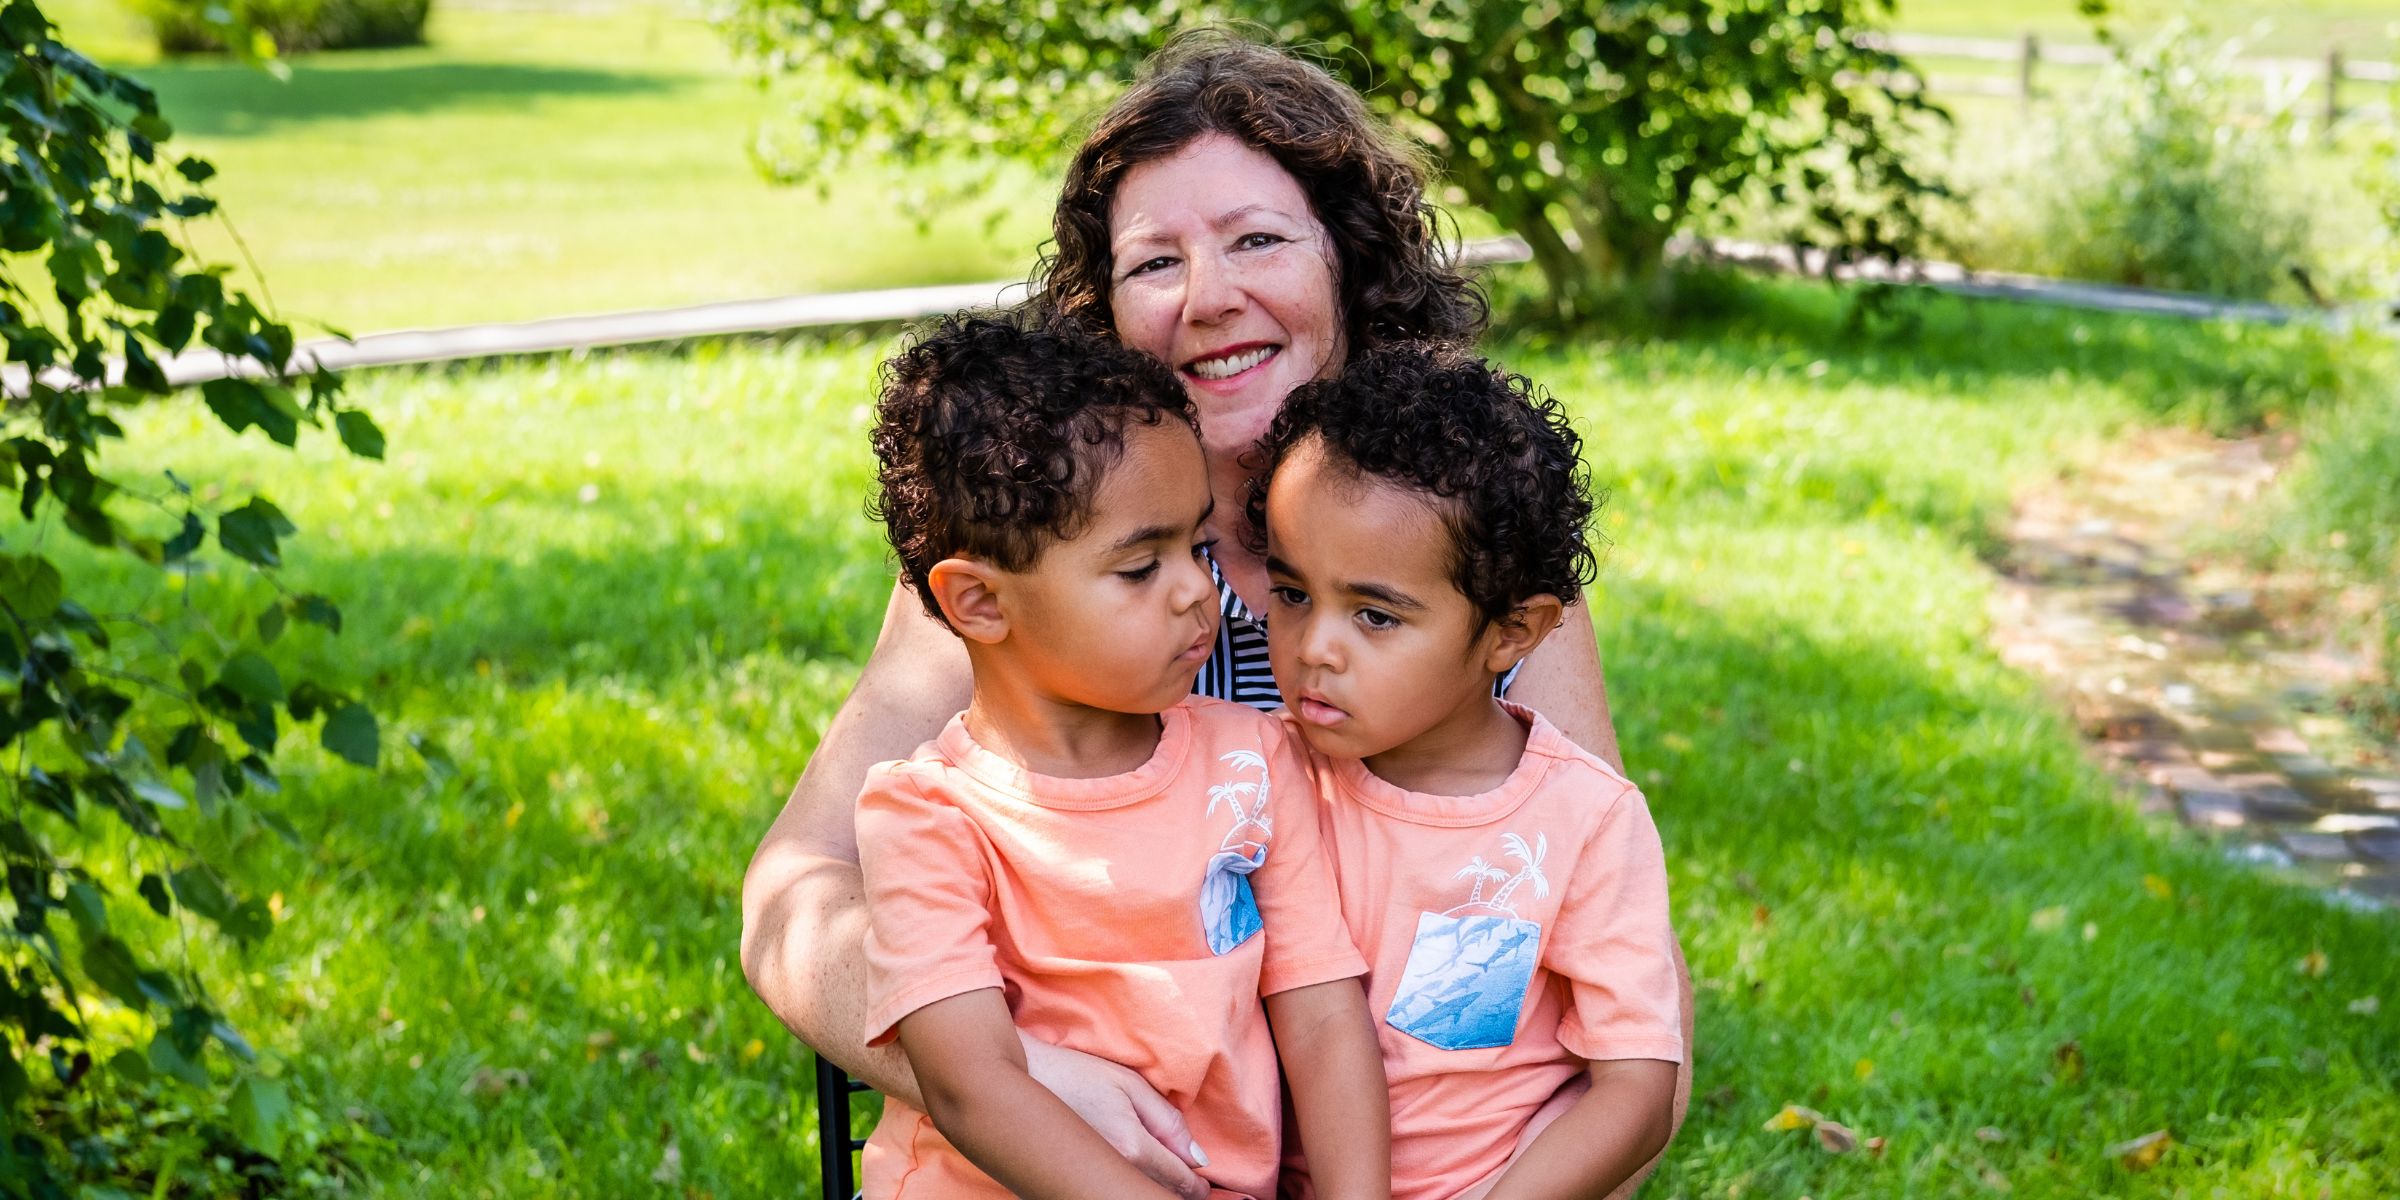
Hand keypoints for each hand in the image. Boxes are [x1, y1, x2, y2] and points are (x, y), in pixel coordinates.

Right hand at [1019, 1035, 1210, 1199]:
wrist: (1021, 1080)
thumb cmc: (1076, 1075)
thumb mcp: (1130, 1084)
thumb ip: (1168, 1120)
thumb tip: (1197, 1157)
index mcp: (1133, 1146)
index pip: (1181, 1180)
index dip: (1199, 1186)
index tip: (1206, 1184)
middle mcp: (1114, 1171)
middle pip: (1160, 1194)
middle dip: (1178, 1191)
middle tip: (1188, 1182)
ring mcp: (1092, 1180)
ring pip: (1136, 1195)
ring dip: (1152, 1189)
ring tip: (1161, 1176)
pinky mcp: (1071, 1185)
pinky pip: (1111, 1192)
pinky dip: (1125, 1187)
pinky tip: (1126, 1174)